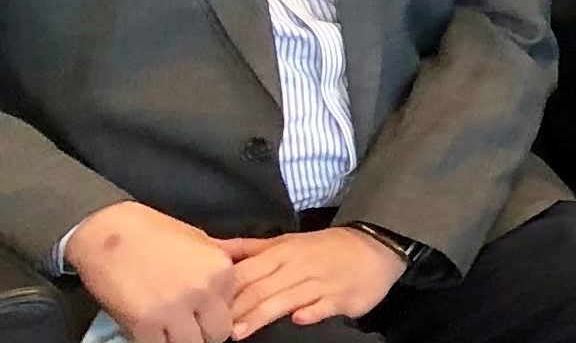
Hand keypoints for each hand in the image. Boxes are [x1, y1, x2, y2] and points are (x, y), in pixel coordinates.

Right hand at [67, 201, 236, 342]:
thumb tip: (243, 273)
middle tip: (186, 322)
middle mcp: (203, 290)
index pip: (233, 310)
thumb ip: (221, 262)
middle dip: (202, 332)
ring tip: (167, 326)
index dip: (214, 312)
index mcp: (220, 269)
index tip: (200, 308)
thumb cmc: (151, 230)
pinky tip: (149, 328)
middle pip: (217, 334)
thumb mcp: (198, 239)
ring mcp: (173, 309)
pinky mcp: (144, 324)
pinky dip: (155, 341)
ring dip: (179, 339)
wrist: (105, 229)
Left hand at [214, 226, 405, 338]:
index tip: (203, 305)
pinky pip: (324, 305)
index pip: (246, 271)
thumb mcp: (284, 241)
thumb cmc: (321, 248)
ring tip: (239, 333)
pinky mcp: (340, 296)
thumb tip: (213, 247)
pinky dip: (312, 311)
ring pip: (286, 298)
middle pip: (260, 287)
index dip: (223, 290)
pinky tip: (299, 319)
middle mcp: (296, 266)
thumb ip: (249, 249)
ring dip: (262, 314)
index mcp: (280, 252)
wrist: (373, 245)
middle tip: (214, 328)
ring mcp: (319, 282)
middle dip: (236, 308)